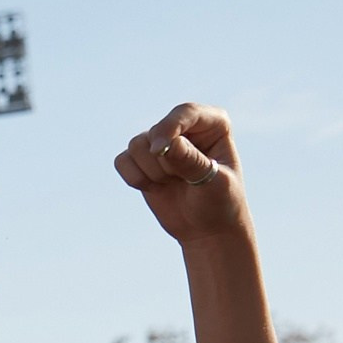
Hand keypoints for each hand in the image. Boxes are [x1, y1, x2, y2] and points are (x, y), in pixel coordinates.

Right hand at [113, 104, 250, 251]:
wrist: (208, 229)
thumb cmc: (220, 202)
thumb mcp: (213, 183)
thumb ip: (191, 162)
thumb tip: (166, 145)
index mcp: (213, 124)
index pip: (185, 113)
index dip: (170, 128)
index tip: (158, 150)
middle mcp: (185, 127)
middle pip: (156, 132)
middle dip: (164, 164)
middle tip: (185, 182)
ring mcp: (162, 143)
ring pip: (136, 145)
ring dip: (151, 173)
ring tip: (173, 185)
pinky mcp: (142, 160)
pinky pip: (122, 161)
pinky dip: (134, 178)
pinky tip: (155, 188)